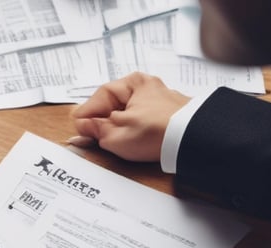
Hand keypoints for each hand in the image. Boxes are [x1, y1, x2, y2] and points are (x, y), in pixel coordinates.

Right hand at [70, 73, 189, 161]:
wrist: (192, 141)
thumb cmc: (158, 132)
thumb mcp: (116, 135)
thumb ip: (95, 130)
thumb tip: (83, 126)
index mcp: (133, 83)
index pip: (100, 97)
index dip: (87, 114)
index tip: (78, 127)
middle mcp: (146, 87)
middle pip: (113, 104)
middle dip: (101, 120)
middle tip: (90, 136)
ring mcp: (158, 100)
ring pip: (127, 112)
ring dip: (117, 126)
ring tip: (111, 140)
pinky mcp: (166, 114)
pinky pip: (140, 119)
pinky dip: (132, 129)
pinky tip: (129, 140)